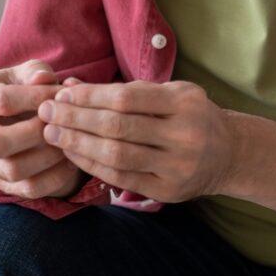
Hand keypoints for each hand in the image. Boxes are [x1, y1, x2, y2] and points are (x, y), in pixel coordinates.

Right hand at [0, 60, 86, 199]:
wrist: (20, 115)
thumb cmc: (23, 88)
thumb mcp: (26, 73)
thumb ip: (35, 71)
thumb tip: (43, 79)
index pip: (0, 100)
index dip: (35, 96)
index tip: (60, 93)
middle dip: (35, 132)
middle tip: (58, 121)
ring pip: (13, 170)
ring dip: (48, 156)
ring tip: (67, 140)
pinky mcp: (2, 182)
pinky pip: (28, 189)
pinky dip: (55, 177)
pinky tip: (70, 160)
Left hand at [37, 80, 240, 202]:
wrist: (229, 153)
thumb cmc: (188, 116)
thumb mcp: (167, 93)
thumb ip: (123, 90)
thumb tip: (70, 85)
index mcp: (184, 103)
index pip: (127, 98)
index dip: (90, 96)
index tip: (61, 93)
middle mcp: (184, 135)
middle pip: (118, 127)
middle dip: (76, 119)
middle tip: (46, 113)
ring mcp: (177, 166)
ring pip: (117, 156)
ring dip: (78, 144)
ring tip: (52, 134)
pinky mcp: (167, 191)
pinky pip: (121, 178)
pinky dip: (92, 165)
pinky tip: (73, 154)